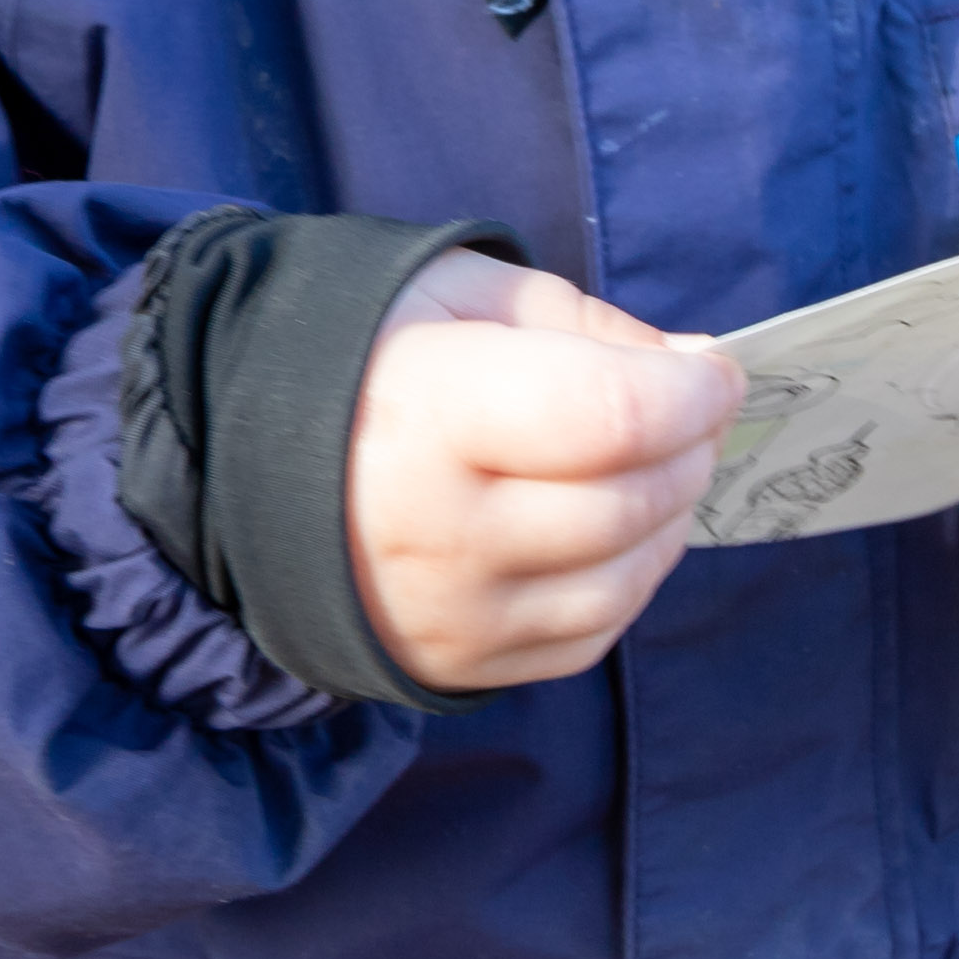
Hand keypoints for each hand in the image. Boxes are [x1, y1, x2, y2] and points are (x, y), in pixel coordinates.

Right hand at [345, 251, 741, 696]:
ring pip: (624, 581)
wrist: (242, 457)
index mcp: (431, 412)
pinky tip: (614, 530)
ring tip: (659, 466)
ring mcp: (448, 611)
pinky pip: (588, 637)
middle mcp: (438, 528)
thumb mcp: (463, 294)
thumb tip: (693, 367)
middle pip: (630, 504)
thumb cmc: (366, 355)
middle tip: (693, 412)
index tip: (715, 370)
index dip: (692, 393)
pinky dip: (628, 581)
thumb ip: (587, 327)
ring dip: (672, 519)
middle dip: (692, 450)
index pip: (612, 417)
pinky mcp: (454, 664)